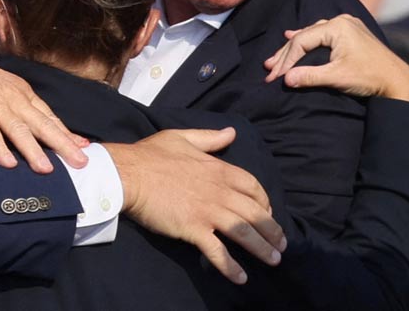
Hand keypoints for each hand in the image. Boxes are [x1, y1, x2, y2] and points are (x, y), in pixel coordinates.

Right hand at [0, 14, 89, 172]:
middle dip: (62, 145)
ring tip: (47, 169)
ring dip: (33, 150)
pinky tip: (8, 163)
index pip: (48, 116)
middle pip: (41, 124)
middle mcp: (11, 98)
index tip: (84, 149)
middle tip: (80, 163)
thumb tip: (34, 125)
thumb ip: (17, 105)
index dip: (66, 133)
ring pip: (18, 130)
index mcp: (20, 92)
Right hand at [105, 128, 284, 284]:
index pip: (254, 187)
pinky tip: (241, 277)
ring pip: (244, 233)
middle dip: (273, 230)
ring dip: (262, 249)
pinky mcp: (194, 229)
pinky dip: (231, 266)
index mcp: (220, 170)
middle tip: (281, 244)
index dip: (265, 202)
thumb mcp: (181, 138)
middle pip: (256, 213)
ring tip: (273, 260)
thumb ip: (209, 138)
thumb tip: (231, 132)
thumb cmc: (150, 155)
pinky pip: (218, 251)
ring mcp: (208, 211)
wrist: (127, 174)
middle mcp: (220, 192)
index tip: (268, 213)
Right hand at [263, 14, 408, 102]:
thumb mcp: (337, 78)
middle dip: (286, 55)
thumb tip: (285, 79)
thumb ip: (310, 76)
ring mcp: (348, 26)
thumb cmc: (369, 78)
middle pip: (304, 37)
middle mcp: (342, 21)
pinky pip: (322, 34)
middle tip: (269, 69)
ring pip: (312, 35)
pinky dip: (308, 40)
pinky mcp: (351, 33)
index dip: (286, 60)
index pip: (302, 42)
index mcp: (338, 27)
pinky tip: (294, 36)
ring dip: (294, 48)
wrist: (397, 80)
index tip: (274, 75)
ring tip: (277, 58)